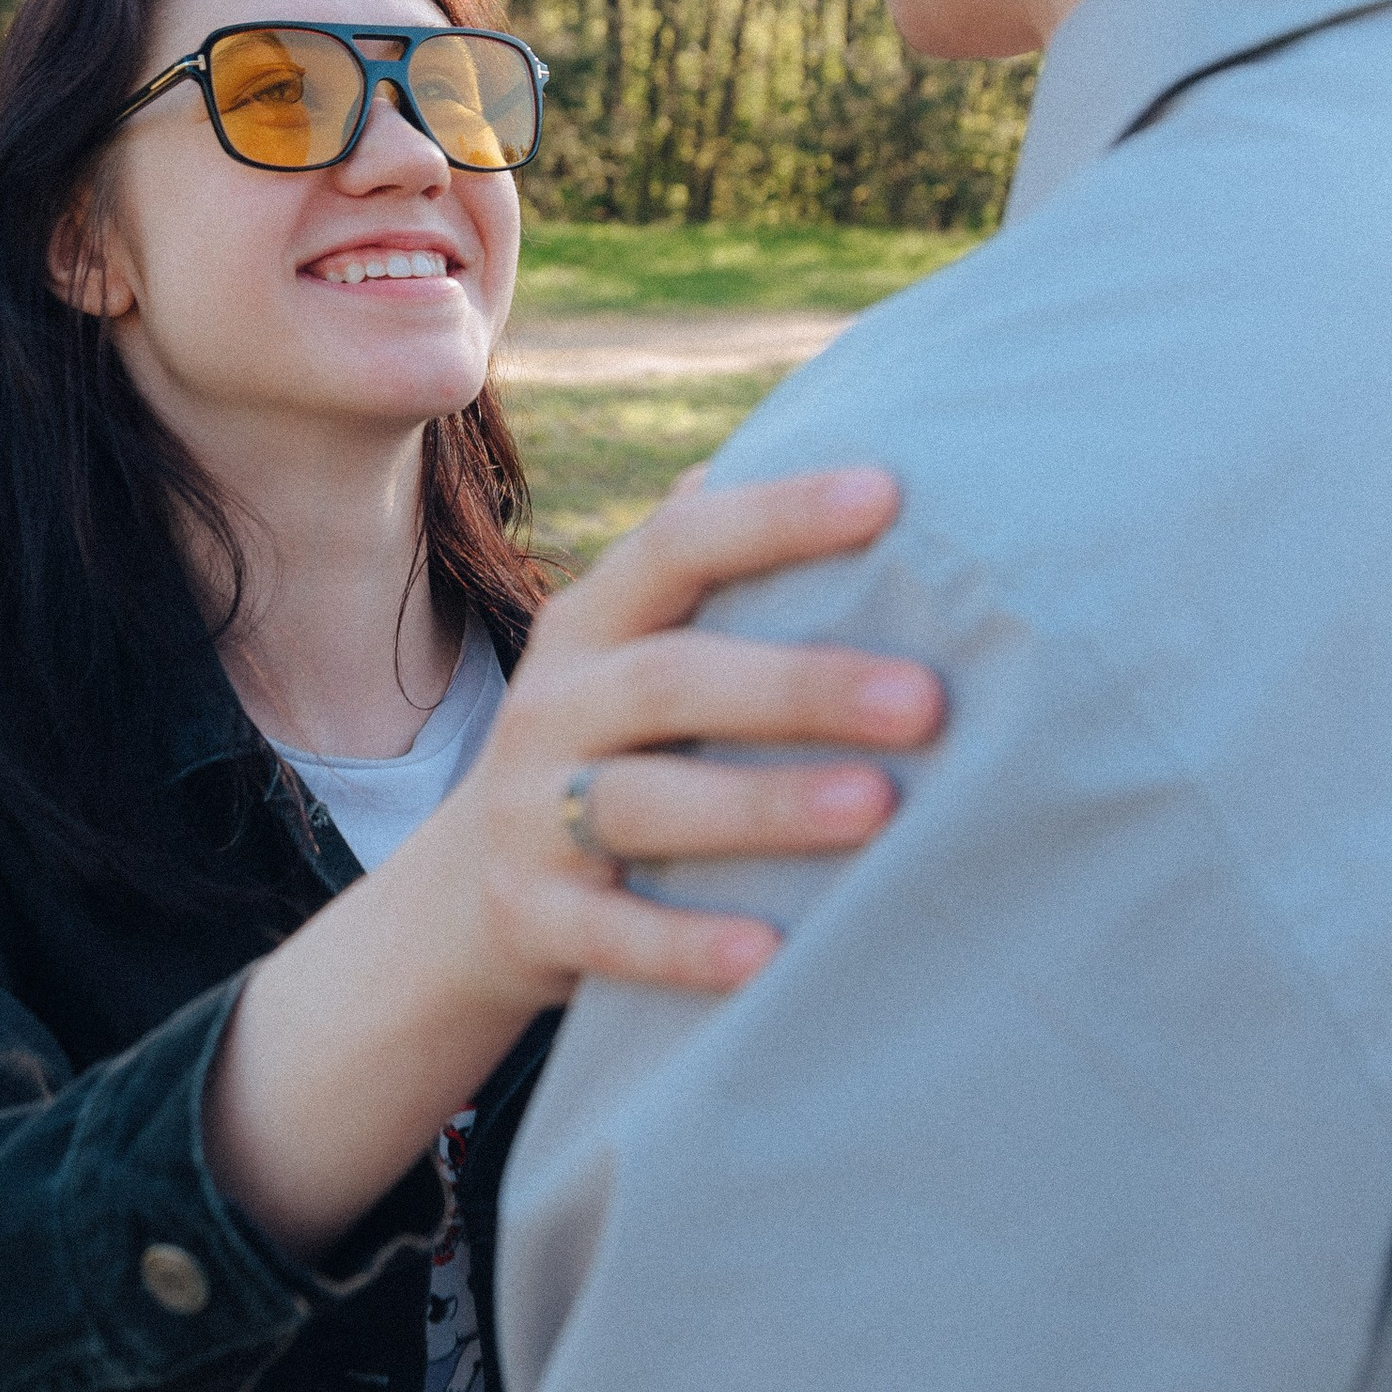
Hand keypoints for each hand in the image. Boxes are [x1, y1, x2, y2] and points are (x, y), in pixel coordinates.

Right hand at [206, 463, 941, 1258]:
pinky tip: (771, 955)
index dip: (779, 516)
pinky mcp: (528, 915)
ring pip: (643, 803)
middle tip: (927, 701)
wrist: (464, 897)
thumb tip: (853, 437)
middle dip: (803, 685)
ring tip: (878, 808)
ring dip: (764, 806)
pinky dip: (686, 945)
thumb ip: (716, 569)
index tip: (891, 496)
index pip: (681, 544)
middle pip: (675, 679)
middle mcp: (553, 704)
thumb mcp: (636, 648)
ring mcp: (531, 812)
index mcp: (594, 622)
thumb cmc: (613, 744)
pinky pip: (610, 933)